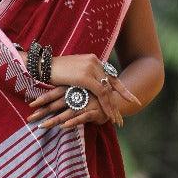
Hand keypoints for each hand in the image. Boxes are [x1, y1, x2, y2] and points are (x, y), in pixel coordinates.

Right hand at [24, 53, 141, 130]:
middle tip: (135, 104)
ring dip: (113, 105)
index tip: (131, 96)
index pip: (110, 75)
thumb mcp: (73, 73)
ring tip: (118, 118)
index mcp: (93, 60)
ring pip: (107, 90)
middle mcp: (94, 62)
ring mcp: (91, 68)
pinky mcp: (85, 77)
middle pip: (112, 83)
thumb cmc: (54, 72)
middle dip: (123, 96)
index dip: (121, 87)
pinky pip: (100, 94)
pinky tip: (110, 115)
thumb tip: (90, 86)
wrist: (42, 66)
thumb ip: (84, 77)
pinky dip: (106, 105)